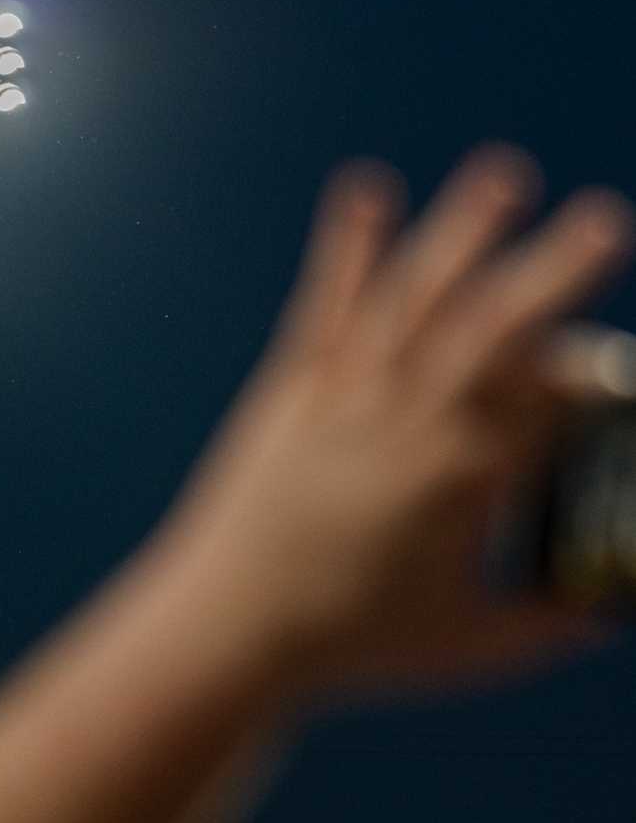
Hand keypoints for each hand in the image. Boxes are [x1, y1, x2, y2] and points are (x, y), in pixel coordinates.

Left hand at [156, 149, 630, 694]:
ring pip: (409, 303)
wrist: (225, 632)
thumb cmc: (348, 647)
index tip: (611, 377)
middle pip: (489, 334)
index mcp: (461, 484)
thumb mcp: (471, 649)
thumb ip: (552, 624)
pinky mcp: (289, 394)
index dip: (590, 380)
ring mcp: (343, 403)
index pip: (547, 404)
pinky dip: (347, 250)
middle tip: (604, 221)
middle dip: (551, 273)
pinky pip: (325, 310)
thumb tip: (609, 610)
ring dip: (458, 234)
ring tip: (504, 174)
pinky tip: (367, 191)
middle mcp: (403, 428)